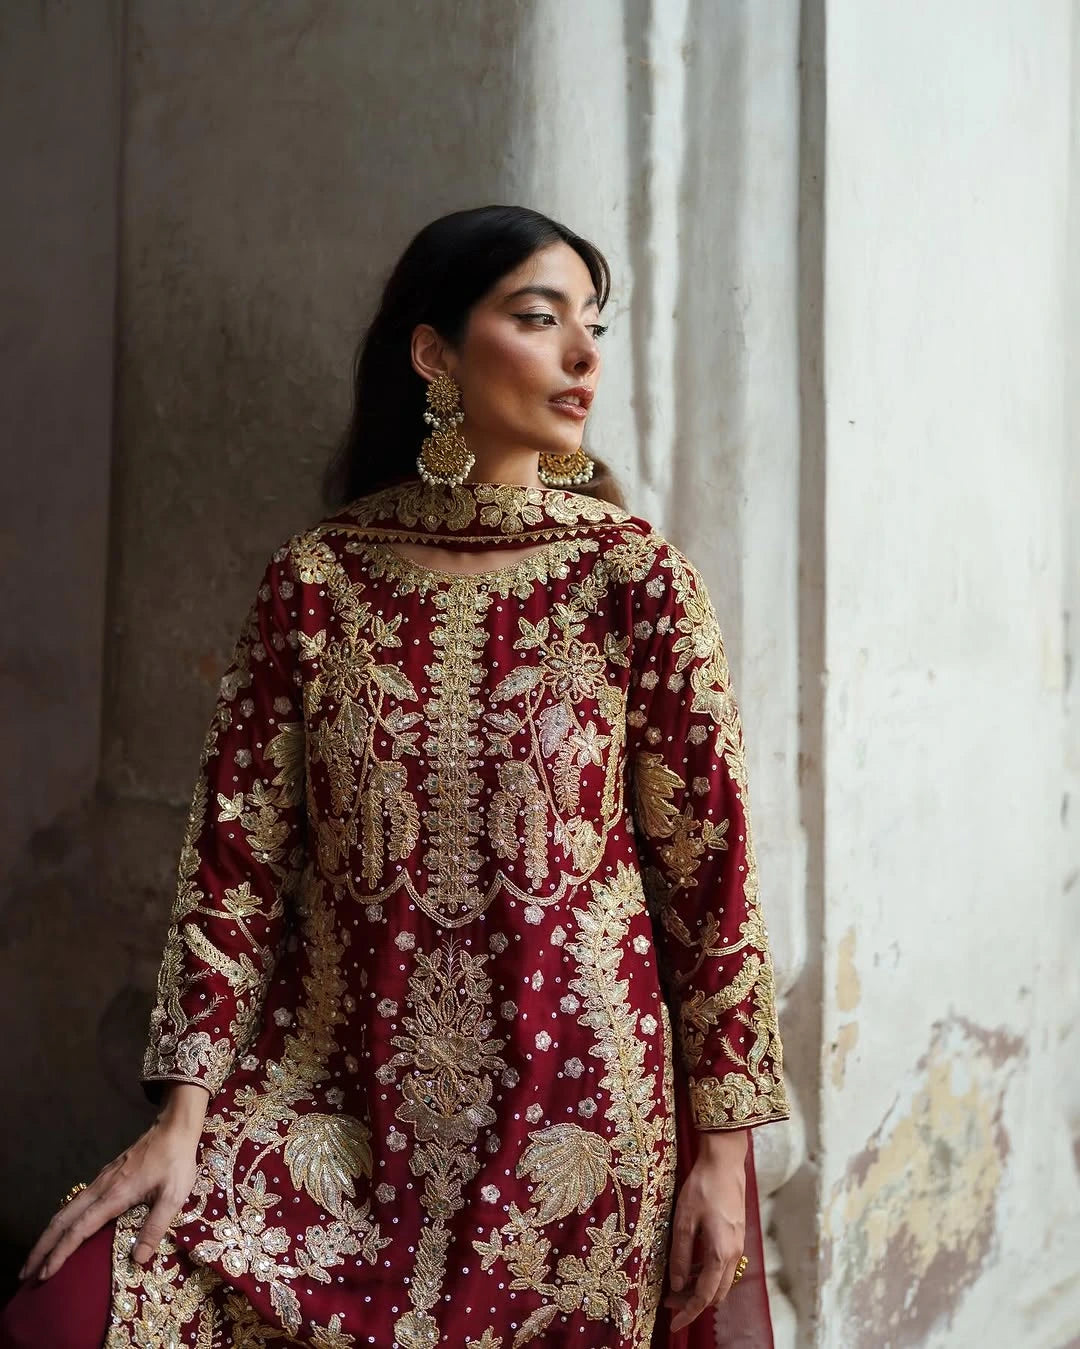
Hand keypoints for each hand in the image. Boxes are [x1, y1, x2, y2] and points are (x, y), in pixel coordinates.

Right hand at [18, 1083, 208, 1282]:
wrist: (174, 1127)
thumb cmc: (176, 1162)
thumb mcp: (173, 1196)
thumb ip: (155, 1228)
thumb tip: (136, 1261)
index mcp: (114, 1195)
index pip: (79, 1229)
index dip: (60, 1253)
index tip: (44, 1274)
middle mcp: (100, 1188)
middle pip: (62, 1219)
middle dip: (42, 1247)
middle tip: (25, 1274)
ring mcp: (101, 1180)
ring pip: (66, 1210)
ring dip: (49, 1235)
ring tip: (38, 1259)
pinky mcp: (105, 1176)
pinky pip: (76, 1202)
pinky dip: (62, 1221)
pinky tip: (63, 1231)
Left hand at [664, 1127, 746, 1333]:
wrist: (725, 1162)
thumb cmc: (703, 1187)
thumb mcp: (684, 1220)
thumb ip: (681, 1255)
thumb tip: (677, 1283)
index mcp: (721, 1253)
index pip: (705, 1295)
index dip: (688, 1312)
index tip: (674, 1323)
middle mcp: (734, 1253)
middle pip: (716, 1293)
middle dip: (693, 1303)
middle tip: (670, 1304)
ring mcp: (738, 1245)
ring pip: (721, 1280)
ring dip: (701, 1288)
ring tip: (676, 1286)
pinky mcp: (736, 1235)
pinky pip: (724, 1266)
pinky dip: (708, 1274)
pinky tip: (692, 1267)